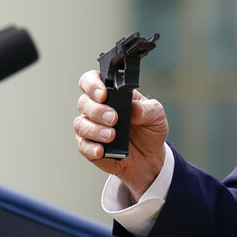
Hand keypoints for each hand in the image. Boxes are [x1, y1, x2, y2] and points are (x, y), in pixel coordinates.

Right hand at [73, 70, 167, 198]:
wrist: (150, 156)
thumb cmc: (150, 130)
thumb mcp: (156, 115)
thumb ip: (146, 109)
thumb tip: (133, 108)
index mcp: (112, 94)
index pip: (92, 80)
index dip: (93, 85)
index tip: (103, 95)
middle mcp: (97, 108)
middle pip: (84, 102)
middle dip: (97, 110)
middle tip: (113, 118)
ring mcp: (91, 127)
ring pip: (81, 124)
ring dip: (95, 129)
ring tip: (112, 135)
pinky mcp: (89, 146)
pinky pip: (82, 145)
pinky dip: (91, 147)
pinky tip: (101, 150)